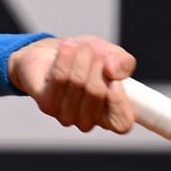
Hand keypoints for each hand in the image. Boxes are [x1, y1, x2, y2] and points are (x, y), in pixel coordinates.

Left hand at [9, 36, 136, 133]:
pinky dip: (65, 58)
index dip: (119, 102)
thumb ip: (124, 63)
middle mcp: (88, 120)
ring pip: (77, 82)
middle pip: (96, 92)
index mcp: (110, 115)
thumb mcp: (113, 56)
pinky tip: (67, 47)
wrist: (56, 53)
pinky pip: (60, 77)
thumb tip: (113, 70)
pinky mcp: (47, 104)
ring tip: (80, 48)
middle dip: (97, 63)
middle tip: (93, 51)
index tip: (116, 81)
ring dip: (81, 56)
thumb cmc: (88, 59)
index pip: (121, 123)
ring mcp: (66, 115)